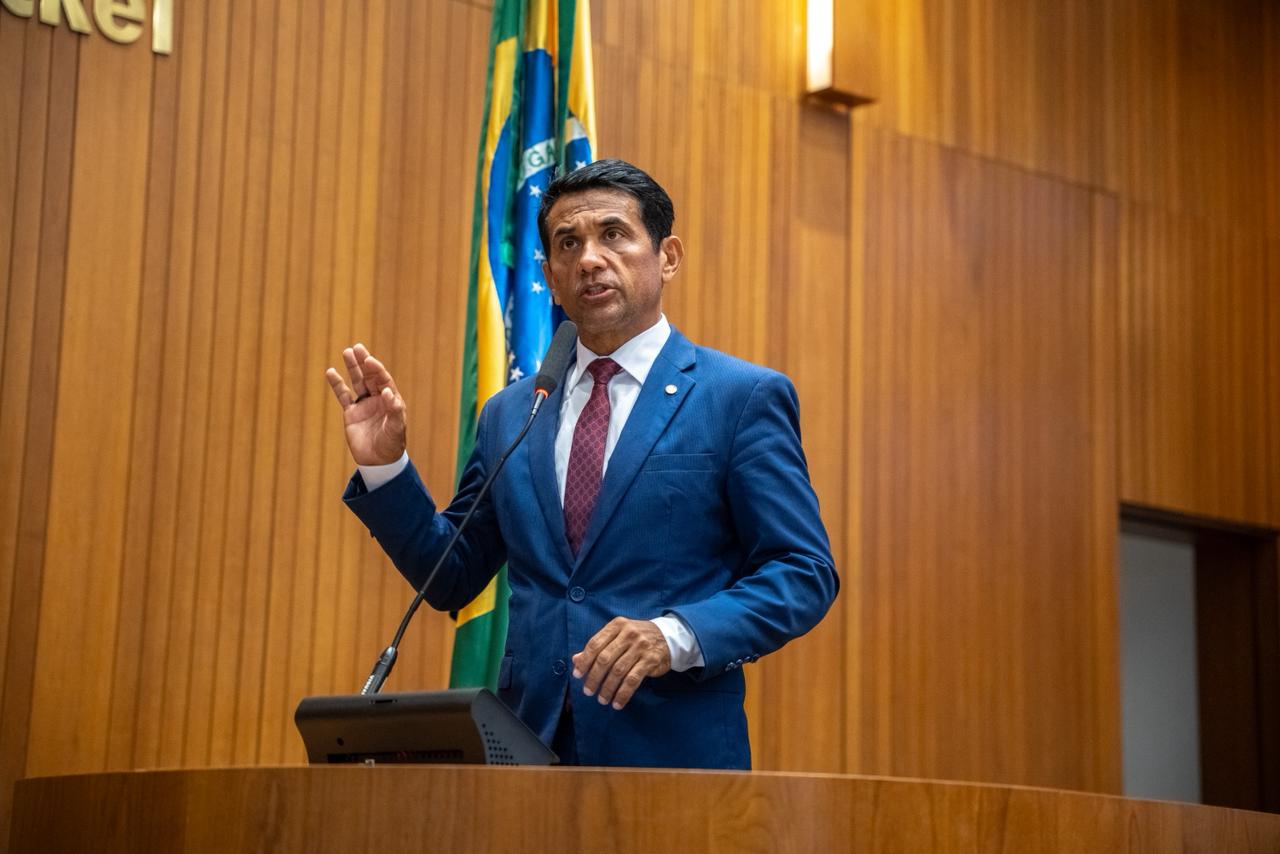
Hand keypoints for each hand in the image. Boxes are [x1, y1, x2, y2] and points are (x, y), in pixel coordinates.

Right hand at [324, 343, 407, 465]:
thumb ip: (394, 411)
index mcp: (391, 400)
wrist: (378, 461)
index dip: (377, 369)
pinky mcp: (351, 413)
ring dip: (352, 368)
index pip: (383, 380)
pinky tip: (331, 372)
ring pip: (357, 382)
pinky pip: (343, 396)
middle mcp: (378, 399)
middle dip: (364, 362)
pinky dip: (337, 384)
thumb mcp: (396, 428)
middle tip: (357, 348)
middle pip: (370, 376)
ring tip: (347, 352)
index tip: (369, 360)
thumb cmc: (392, 444)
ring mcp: (364, 405)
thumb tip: (389, 393)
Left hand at [572, 617, 671, 709]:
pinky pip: (633, 680)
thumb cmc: (636, 638)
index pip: (595, 644)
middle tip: (588, 692)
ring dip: (607, 688)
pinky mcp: (650, 660)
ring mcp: (641, 647)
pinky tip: (617, 702)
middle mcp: (628, 634)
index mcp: (617, 625)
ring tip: (602, 699)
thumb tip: (576, 660)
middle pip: (605, 659)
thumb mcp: (618, 635)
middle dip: (594, 678)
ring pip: (618, 671)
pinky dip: (623, 694)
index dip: (584, 661)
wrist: (669, 636)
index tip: (577, 675)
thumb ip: (598, 646)